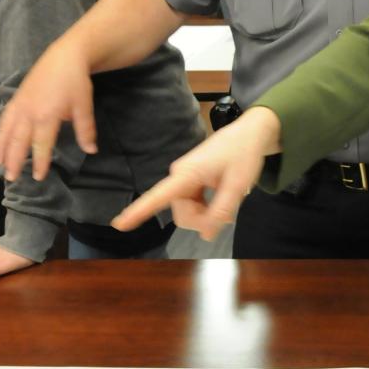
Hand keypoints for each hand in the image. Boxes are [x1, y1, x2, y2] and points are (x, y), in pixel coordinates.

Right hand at [0, 41, 96, 182]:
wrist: (65, 56)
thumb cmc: (76, 82)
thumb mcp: (84, 106)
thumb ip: (85, 130)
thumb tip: (91, 150)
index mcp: (47, 115)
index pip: (41, 144)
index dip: (39, 162)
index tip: (38, 177)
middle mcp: (29, 112)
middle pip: (18, 141)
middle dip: (14, 160)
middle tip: (11, 179)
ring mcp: (20, 104)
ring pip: (6, 130)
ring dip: (1, 148)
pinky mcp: (16, 98)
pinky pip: (4, 119)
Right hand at [112, 107, 281, 240]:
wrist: (250, 133)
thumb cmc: (243, 154)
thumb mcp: (237, 185)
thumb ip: (221, 211)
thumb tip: (205, 235)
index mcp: (186, 173)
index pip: (159, 196)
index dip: (139, 211)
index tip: (119, 224)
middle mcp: (180, 176)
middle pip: (181, 214)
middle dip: (202, 220)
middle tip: (228, 214)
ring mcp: (184, 179)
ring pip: (187, 212)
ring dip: (205, 215)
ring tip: (226, 200)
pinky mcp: (189, 182)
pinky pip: (192, 205)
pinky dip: (206, 209)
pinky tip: (220, 199)